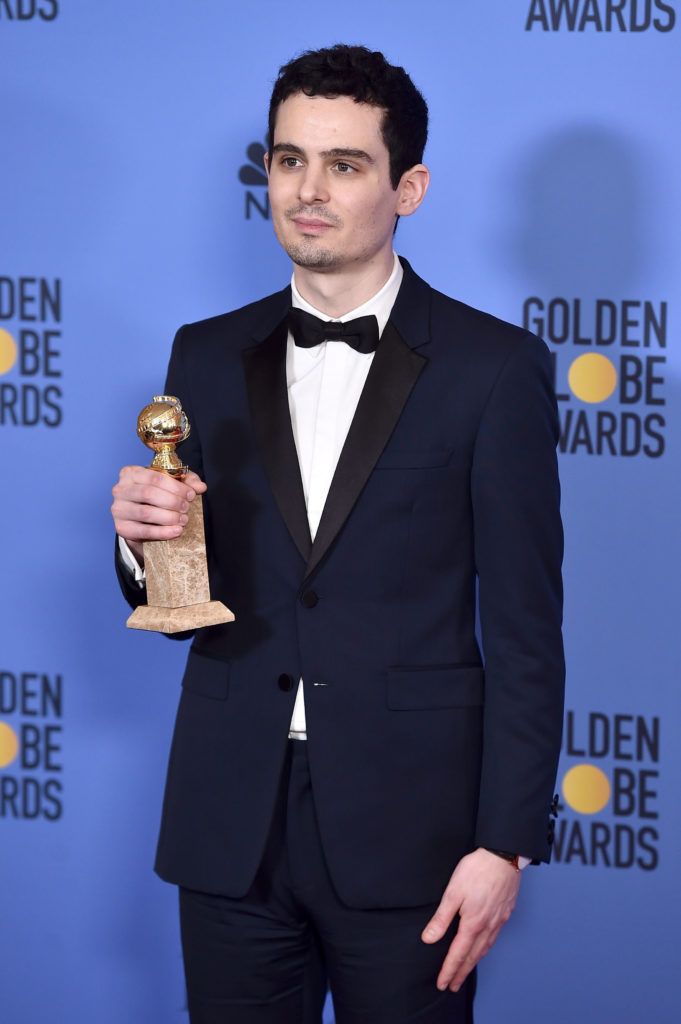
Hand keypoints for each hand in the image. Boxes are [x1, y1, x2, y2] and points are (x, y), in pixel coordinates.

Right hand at [111, 465, 206, 560]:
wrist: (139, 520)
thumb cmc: (155, 497)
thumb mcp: (171, 485)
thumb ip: (186, 482)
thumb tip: (201, 486)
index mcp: (131, 473)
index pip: (154, 476)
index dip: (175, 486)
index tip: (191, 494)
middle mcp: (120, 489)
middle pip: (148, 493)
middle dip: (172, 501)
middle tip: (186, 508)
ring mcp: (118, 509)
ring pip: (146, 512)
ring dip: (169, 517)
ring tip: (183, 520)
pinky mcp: (121, 528)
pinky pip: (143, 531)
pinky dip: (162, 532)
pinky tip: (176, 531)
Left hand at [421, 847, 520, 991]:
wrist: (504, 856)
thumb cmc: (477, 870)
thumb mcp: (453, 892)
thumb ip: (441, 918)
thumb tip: (428, 939)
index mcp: (473, 923)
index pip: (458, 954)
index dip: (449, 970)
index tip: (442, 983)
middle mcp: (488, 926)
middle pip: (473, 956)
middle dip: (461, 972)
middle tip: (452, 986)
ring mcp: (499, 920)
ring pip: (485, 949)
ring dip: (474, 963)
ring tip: (466, 971)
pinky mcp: (506, 912)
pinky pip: (495, 938)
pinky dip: (486, 949)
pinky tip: (483, 947)